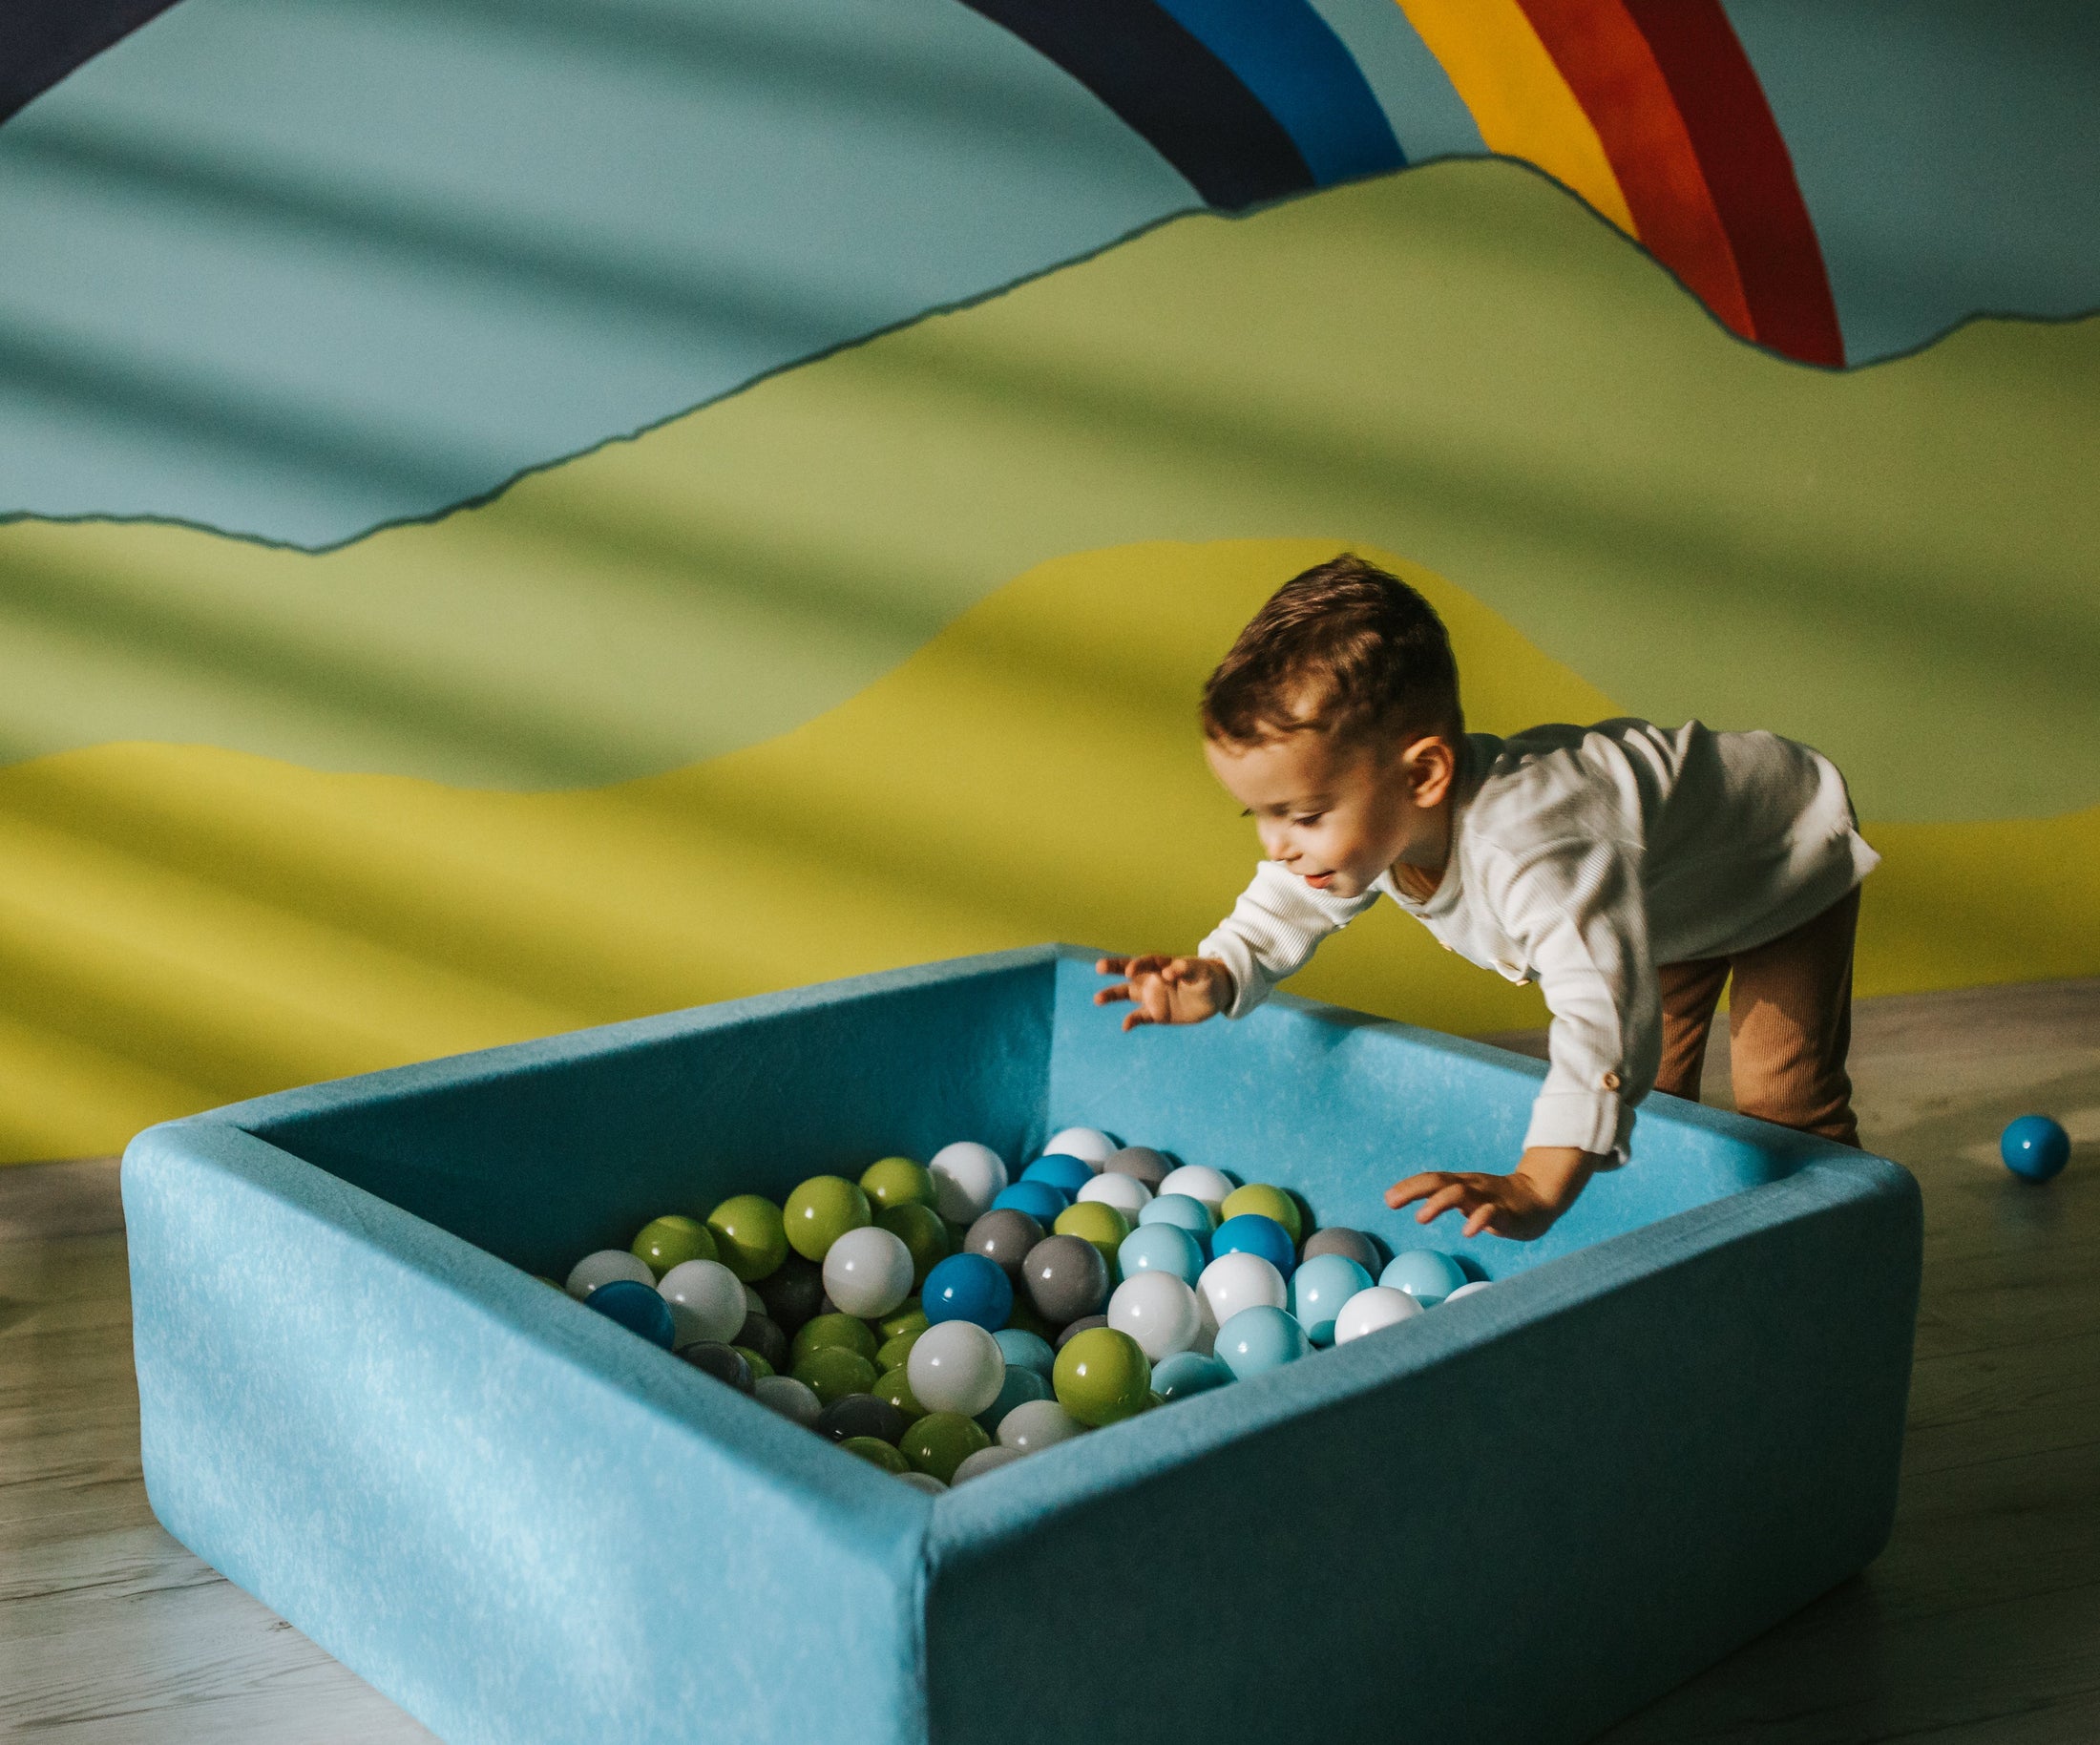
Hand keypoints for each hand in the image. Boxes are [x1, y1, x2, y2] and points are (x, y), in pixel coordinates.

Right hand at [1093, 955, 1231, 1031]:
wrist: (1215, 995)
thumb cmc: (1207, 977)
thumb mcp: (1201, 971)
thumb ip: (1186, 969)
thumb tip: (1169, 972)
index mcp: (1163, 965)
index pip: (1146, 962)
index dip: (1138, 965)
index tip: (1130, 971)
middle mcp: (1153, 978)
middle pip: (1129, 971)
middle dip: (1114, 968)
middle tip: (1099, 967)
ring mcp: (1152, 996)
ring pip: (1127, 993)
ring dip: (1112, 995)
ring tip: (1098, 999)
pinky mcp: (1156, 1013)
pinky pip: (1140, 1017)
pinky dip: (1132, 1021)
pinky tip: (1125, 1026)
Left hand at [1383, 1146, 1602, 1241]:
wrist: (1540, 1197)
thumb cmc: (1496, 1199)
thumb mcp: (1467, 1196)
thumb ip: (1442, 1198)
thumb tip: (1413, 1205)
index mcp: (1460, 1182)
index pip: (1430, 1179)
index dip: (1409, 1187)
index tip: (1388, 1198)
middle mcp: (1471, 1186)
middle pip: (1439, 1181)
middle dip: (1414, 1189)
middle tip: (1391, 1201)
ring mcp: (1488, 1197)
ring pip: (1461, 1194)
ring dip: (1439, 1203)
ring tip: (1421, 1217)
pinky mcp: (1506, 1211)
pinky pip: (1490, 1214)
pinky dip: (1478, 1220)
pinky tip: (1467, 1232)